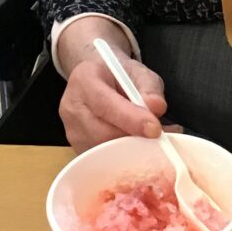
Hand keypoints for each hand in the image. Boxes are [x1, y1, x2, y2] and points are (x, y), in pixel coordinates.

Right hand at [57, 18, 176, 151]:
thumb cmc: (118, 74)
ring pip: (103, 150)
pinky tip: (135, 145)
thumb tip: (157, 108)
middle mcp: (72, 107)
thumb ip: (149, 87)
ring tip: (149, 139)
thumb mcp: (138, 71)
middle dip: (134, 139)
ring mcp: (72, 131)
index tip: (154, 129)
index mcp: (84, 80)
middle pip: (102, 133)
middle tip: (159, 138)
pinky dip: (122, 157)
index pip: (105, 103)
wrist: (98, 79)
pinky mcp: (77, 148)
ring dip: (130, 150)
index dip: (131, 119)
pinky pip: (101, 160)